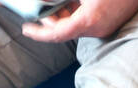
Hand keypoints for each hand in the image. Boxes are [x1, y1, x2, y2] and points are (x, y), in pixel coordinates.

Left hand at [21, 0, 137, 43]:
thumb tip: (45, 2)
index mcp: (89, 20)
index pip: (57, 34)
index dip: (39, 33)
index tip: (27, 29)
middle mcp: (97, 29)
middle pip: (65, 30)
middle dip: (51, 19)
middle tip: (41, 7)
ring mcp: (105, 29)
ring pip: (75, 26)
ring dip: (64, 15)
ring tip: (58, 2)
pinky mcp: (110, 25)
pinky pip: (87, 23)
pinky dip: (77, 14)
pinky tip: (74, 2)